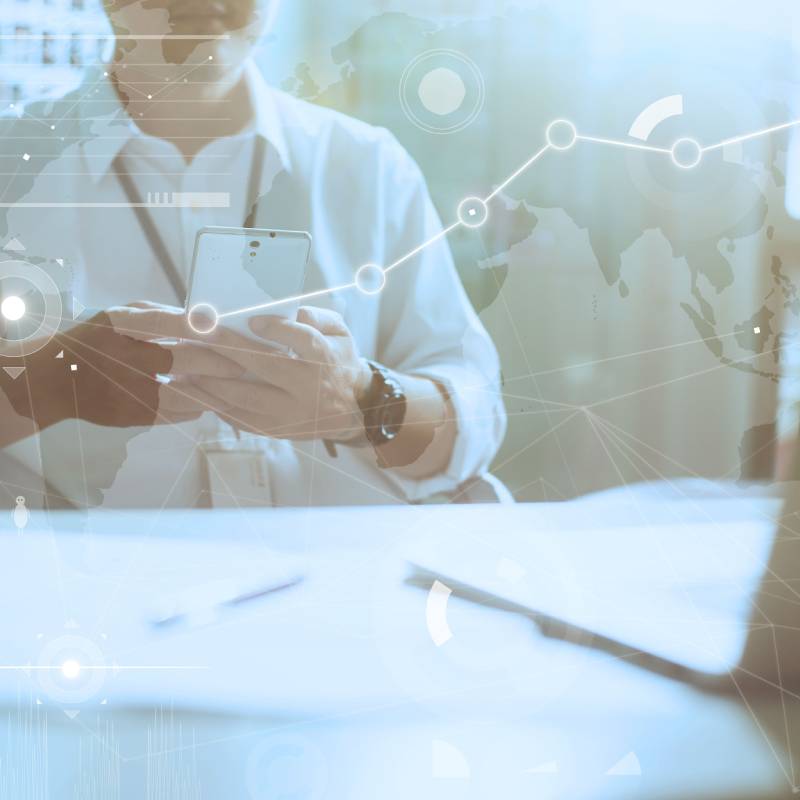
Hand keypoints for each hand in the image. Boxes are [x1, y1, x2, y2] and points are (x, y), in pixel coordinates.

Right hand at [3, 305, 241, 430]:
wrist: (55, 380)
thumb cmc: (96, 340)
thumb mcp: (120, 317)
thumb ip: (159, 316)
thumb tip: (203, 319)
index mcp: (120, 325)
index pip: (171, 323)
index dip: (204, 330)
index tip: (232, 334)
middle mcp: (123, 357)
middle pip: (183, 359)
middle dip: (220, 364)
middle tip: (244, 365)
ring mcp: (127, 390)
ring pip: (184, 393)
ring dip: (214, 390)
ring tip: (235, 386)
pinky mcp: (131, 416)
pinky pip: (176, 414)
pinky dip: (196, 407)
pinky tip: (210, 402)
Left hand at [177, 306, 371, 440]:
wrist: (353, 410)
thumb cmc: (339, 362)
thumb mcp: (341, 333)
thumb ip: (319, 317)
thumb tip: (294, 310)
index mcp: (325, 359)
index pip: (304, 341)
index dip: (279, 330)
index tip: (253, 320)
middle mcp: (308, 388)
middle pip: (266, 366)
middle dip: (228, 347)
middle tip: (198, 330)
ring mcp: (291, 412)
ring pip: (246, 397)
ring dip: (212, 380)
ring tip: (184, 365)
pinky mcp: (278, 430)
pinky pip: (241, 419)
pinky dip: (216, 404)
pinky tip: (196, 390)